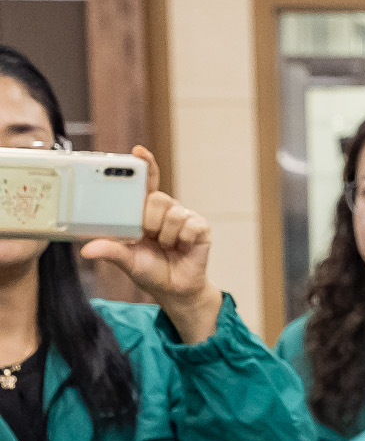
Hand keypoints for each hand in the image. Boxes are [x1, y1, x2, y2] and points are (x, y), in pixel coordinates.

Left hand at [80, 147, 218, 343]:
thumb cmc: (149, 269)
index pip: (146, 181)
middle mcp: (165, 209)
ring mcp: (184, 217)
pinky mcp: (201, 227)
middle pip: (158, 198)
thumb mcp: (125, 260)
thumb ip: (109, 250)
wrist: (175, 289)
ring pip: (173, 213)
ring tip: (166, 246)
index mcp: (145, 210)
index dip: (145, 164)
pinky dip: (183, 240)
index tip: (139, 151)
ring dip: (166, 235)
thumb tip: (87, 249)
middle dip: (149, 220)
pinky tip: (182, 248)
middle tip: (148, 236)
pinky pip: (190, 226)